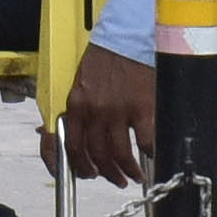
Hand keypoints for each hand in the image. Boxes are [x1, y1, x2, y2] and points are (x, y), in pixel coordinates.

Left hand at [60, 45, 157, 188]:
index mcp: (76, 104)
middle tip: (114, 179)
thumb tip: (65, 132)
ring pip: (119, 154)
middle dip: (105, 173)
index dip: (76, 166)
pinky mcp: (142, 108)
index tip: (84, 175)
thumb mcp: (81, 83)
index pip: (69, 144)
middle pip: (96, 154)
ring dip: (127, 170)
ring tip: (134, 175)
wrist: (127, 37)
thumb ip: (78, 109)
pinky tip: (151, 155)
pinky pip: (144, 141)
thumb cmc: (105, 58)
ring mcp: (118, 110)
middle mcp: (94, 110)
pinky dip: (149, 153)